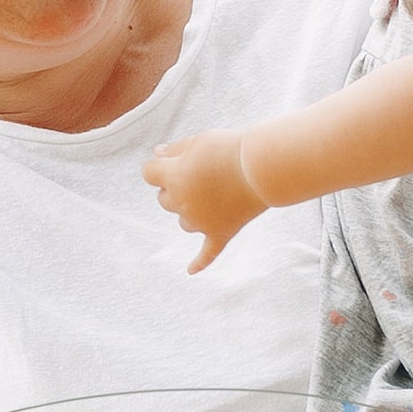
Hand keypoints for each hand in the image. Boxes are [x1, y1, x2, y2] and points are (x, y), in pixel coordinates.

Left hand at [142, 130, 266, 271]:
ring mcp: (201, 222)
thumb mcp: (198, 140)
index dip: (161, 166)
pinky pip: (207, 254)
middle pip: (164, 200)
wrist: (263, 168)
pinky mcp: (221, 233)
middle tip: (202, 173)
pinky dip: (199, 262)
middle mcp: (183, 203)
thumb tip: (157, 155)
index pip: (149, 173)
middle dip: (175, 187)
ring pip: (184, 222)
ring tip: (215, 194)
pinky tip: (190, 271)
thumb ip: (175, 150)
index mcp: (173, 178)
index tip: (177, 160)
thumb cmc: (230, 149)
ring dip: (191, 211)